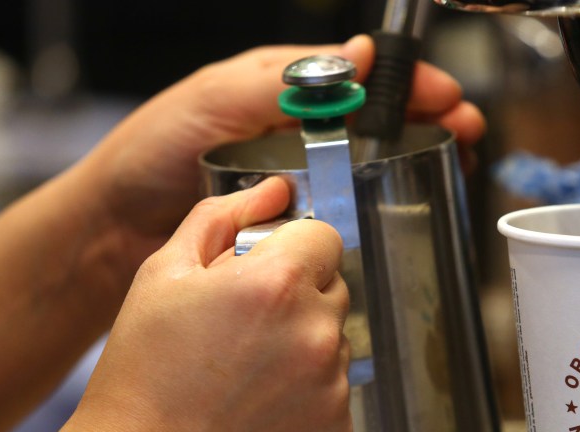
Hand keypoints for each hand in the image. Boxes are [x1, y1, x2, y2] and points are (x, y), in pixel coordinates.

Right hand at [66, 177, 351, 431]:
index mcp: (279, 282)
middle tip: (243, 325)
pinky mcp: (338, 429)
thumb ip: (223, 218)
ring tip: (246, 370)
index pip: (324, 236)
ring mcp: (333, 385)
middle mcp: (318, 332)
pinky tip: (259, 403)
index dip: (292, 248)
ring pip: (336, 338)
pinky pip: (336, 387)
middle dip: (298, 293)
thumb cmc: (143, 372)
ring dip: (304, 342)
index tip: (264, 269)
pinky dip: (308, 390)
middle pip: (333, 286)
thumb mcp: (163, 272)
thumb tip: (274, 190)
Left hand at [81, 35, 484, 289]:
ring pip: (369, 162)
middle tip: (466, 134)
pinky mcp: (290, 219)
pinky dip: (378, 204)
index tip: (447, 99)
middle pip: (377, 118)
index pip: (360, 76)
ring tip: (453, 168)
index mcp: (279, 90)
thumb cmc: (151, 153)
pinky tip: (401, 211)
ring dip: (414, 161)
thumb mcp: (215, 100)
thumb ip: (282, 82)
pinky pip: (343, 206)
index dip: (409, 84)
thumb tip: (356, 56)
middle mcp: (293, 130)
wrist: (113, 227)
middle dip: (427, 120)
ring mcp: (295, 175)